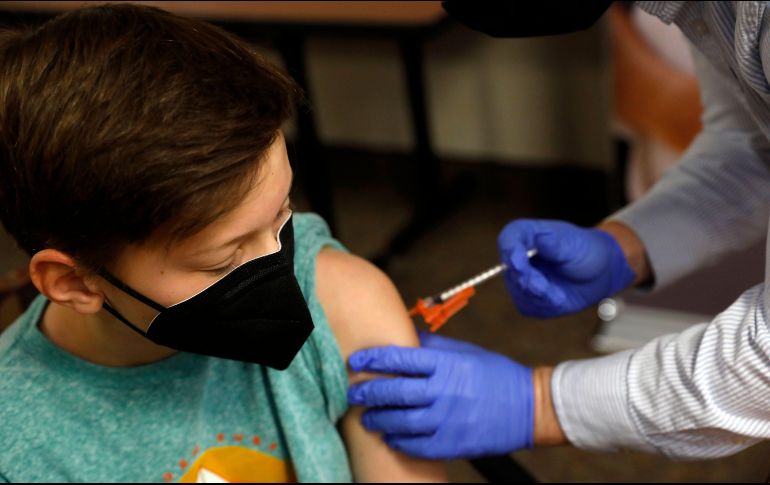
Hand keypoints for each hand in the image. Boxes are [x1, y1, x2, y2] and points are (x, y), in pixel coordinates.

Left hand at [347, 332, 532, 459]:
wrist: (529, 407)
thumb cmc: (495, 375)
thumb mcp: (465, 352)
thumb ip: (433, 347)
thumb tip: (404, 335)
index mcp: (447, 364)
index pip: (399, 358)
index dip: (373, 359)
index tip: (356, 361)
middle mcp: (445, 390)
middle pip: (395, 391)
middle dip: (368, 392)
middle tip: (353, 393)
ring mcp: (449, 419)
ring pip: (401, 421)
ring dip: (379, 420)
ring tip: (367, 418)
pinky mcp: (454, 443)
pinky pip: (417, 445)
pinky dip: (399, 442)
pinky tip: (390, 437)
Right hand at [498, 219, 635, 317]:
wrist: (598, 273)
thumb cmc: (585, 251)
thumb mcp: (574, 245)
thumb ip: (556, 244)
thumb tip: (541, 238)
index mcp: (526, 235)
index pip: (508, 239)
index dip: (509, 250)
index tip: (518, 261)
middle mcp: (518, 257)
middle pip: (510, 270)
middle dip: (527, 280)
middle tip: (543, 288)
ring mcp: (520, 279)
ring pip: (519, 292)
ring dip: (539, 297)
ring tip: (559, 296)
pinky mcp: (528, 299)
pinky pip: (529, 307)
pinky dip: (544, 306)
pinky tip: (559, 298)